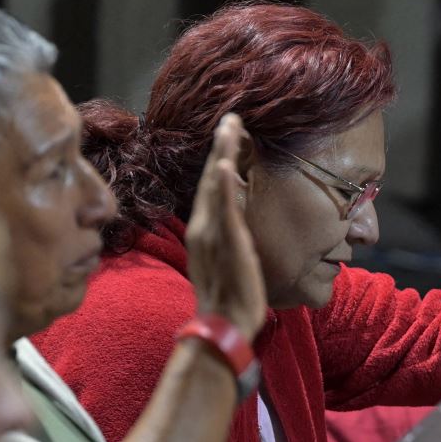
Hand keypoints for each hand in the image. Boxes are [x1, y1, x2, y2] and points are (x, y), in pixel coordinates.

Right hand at [187, 113, 267, 339]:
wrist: (223, 324)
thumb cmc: (229, 296)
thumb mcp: (226, 260)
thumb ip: (228, 238)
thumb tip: (236, 225)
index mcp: (204, 230)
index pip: (211, 187)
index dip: (219, 159)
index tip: (228, 136)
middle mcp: (203, 226)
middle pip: (210, 178)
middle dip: (220, 146)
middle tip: (231, 118)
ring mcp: (213, 233)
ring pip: (215, 186)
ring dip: (222, 154)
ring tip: (230, 127)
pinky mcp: (227, 241)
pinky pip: (224, 209)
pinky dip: (221, 186)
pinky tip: (223, 164)